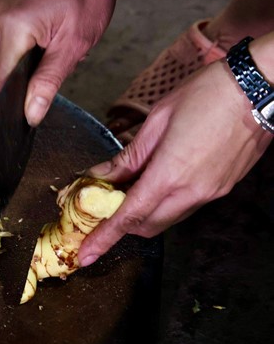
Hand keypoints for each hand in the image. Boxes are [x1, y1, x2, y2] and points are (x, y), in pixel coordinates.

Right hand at [0, 0, 118, 125]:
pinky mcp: (2, 11)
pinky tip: (51, 32)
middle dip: (33, 76)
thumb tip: (31, 115)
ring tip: (60, 39)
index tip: (35, 108)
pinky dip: (31, 47)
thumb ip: (48, 82)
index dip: (16, 102)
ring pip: (10, 58)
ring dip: (34, 60)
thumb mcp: (75, 43)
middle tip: (63, 57)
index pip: (2, 83)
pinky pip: (12, 43)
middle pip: (6, 71)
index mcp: (13, 29)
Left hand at [79, 59, 272, 265]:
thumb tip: (102, 175)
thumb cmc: (206, 94)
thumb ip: (129, 156)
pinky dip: (164, 203)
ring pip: (167, 219)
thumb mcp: (157, 121)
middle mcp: (193, 192)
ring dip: (144, 214)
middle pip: (147, 226)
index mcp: (170, 174)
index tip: (86, 254)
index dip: (104, 238)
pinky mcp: (223, 187)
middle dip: (121, 225)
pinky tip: (156, 181)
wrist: (258, 89)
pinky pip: (186, 206)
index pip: (129, 217)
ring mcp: (211, 192)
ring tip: (127, 190)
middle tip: (102, 208)